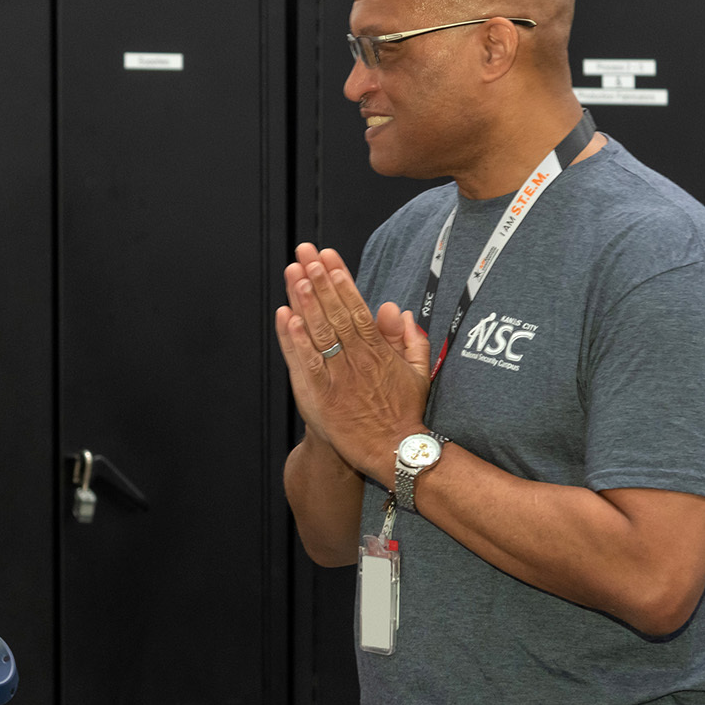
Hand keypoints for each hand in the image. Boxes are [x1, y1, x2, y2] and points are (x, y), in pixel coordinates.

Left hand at [275, 242, 431, 481]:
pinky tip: (286, 317)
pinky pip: (305, 363)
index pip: (357, 307)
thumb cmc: (405, 411)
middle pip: (335, 312)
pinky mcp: (321, 396)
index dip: (341, 280)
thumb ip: (409, 338)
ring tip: (295, 274)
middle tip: (306, 253)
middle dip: (319, 280)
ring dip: (305, 302)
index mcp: (379, 350)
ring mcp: (338, 376)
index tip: (329, 257)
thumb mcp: (418, 371)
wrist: (393, 450)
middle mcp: (357, 359)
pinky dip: (295, 341)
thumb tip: (397, 309)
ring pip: (319, 332)